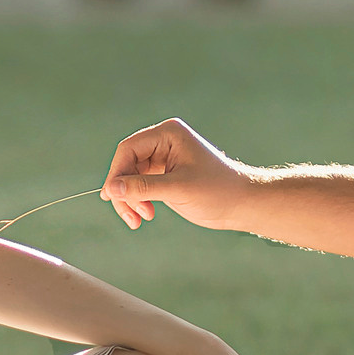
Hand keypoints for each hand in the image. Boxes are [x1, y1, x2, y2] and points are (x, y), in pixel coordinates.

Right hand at [104, 119, 255, 230]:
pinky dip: (138, 201)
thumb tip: (111, 189)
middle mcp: (163, 142)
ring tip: (139, 219)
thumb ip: (143, 188)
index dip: (117, 173)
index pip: (129, 149)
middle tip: (131, 216)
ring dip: (130, 199)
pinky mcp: (164, 175)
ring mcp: (163, 159)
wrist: (242, 204)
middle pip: (126, 164)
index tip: (112, 197)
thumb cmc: (218, 191)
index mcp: (168, 134)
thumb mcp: (178, 189)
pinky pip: (140, 186)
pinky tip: (145, 215)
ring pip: (130, 178)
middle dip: (125, 191)